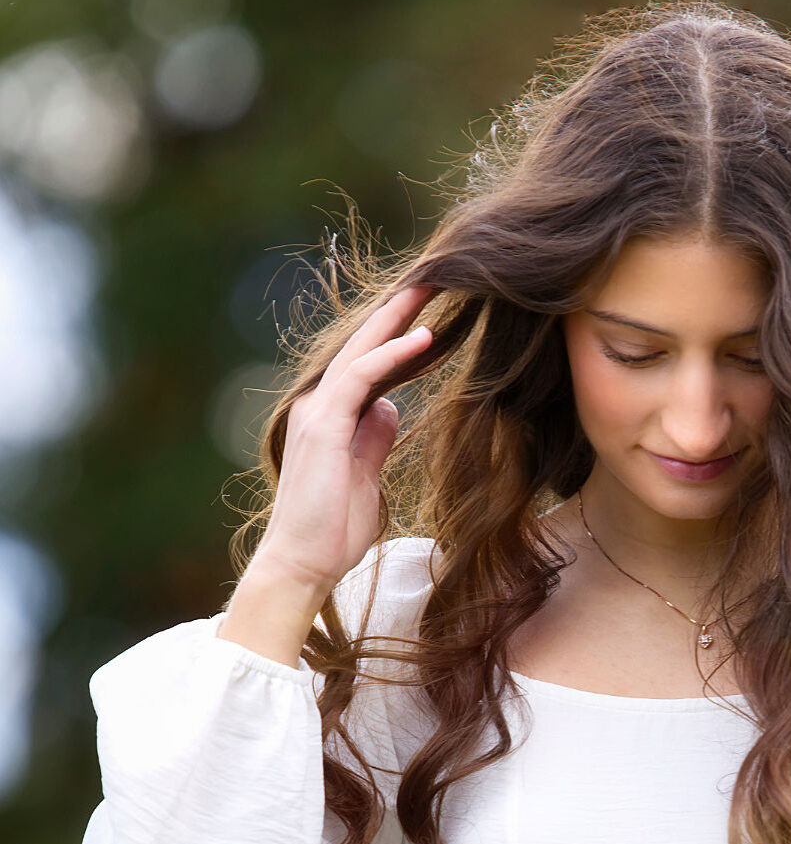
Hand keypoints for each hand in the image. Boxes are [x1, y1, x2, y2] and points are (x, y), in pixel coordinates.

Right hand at [249, 282, 436, 604]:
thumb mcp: (366, 478)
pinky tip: (422, 337)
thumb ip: (374, 440)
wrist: (303, 564)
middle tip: (435, 279)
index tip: (433, 316)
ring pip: (361, 350)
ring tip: (434, 291)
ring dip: (398, 319)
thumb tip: (390, 408)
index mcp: (330, 417)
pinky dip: (391, 355)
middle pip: (363, 345)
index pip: (368, 365)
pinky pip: (360, 377)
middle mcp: (319, 405)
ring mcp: (318, 412)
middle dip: (398, 311)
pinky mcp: (324, 425)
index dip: (398, 338)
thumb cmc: (332, 532)